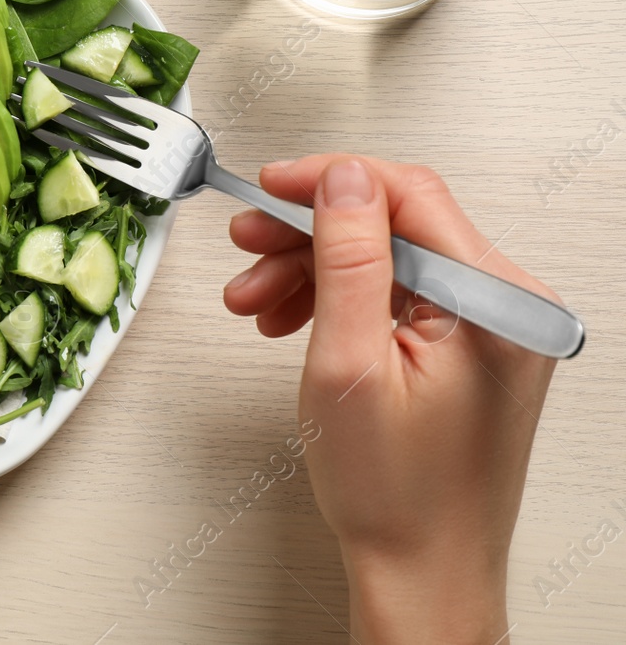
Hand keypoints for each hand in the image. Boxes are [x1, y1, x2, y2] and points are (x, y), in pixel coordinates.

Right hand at [224, 156, 557, 643]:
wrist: (421, 572)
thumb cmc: (394, 494)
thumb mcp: (348, 365)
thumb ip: (348, 260)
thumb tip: (342, 178)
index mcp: (494, 305)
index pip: (409, 196)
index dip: (328, 182)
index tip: (268, 185)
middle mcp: (506, 307)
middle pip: (394, 225)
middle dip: (308, 234)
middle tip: (245, 245)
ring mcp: (489, 327)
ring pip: (387, 258)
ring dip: (312, 269)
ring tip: (254, 301)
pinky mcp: (468, 345)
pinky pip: (397, 292)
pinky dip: (338, 298)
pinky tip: (293, 318)